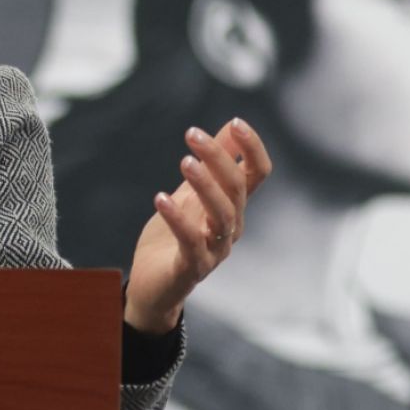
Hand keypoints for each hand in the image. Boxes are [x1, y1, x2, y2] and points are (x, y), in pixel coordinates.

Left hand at [123, 118, 271, 333]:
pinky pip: (191, 241)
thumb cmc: (172, 238)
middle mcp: (230, 227)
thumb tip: (229, 128)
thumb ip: (210, 167)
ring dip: (205, 185)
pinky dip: (177, 218)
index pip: (256, 174)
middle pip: (236, 188)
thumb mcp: (189, 195)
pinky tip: (160, 198)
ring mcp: (215, 249)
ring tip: (185, 162)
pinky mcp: (192, 267)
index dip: (253, 148)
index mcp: (232, 207)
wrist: (153, 287)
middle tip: (192, 134)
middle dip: (217, 157)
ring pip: (222, 214)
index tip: (236, 122)